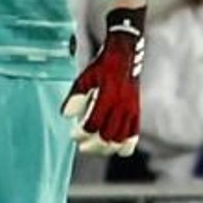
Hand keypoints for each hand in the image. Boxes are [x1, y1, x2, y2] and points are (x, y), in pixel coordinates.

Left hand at [63, 4, 145, 153]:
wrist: (125, 53)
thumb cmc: (103, 65)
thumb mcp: (85, 77)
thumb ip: (75, 97)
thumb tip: (66, 115)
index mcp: (107, 96)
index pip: (94, 124)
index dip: (82, 134)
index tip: (74, 135)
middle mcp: (121, 105)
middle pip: (107, 137)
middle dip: (93, 145)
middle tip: (82, 146)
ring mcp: (131, 109)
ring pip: (121, 139)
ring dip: (107, 148)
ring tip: (97, 148)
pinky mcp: (137, 111)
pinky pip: (134, 135)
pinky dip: (125, 145)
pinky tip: (115, 148)